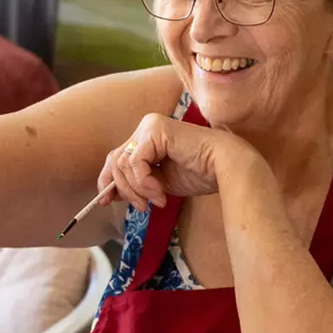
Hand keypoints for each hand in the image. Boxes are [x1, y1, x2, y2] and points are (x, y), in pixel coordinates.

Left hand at [98, 113, 257, 209]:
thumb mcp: (159, 182)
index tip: (106, 202)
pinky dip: (145, 182)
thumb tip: (109, 194)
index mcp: (146, 137)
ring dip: (138, 189)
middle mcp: (146, 127)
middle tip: (141, 206)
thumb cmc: (199, 174)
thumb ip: (136, 183)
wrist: (226, 168)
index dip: (107, 181)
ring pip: (123, 163)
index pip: (116, 158)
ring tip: (157, 200)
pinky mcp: (156, 129)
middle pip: (115, 161)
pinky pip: (136, 162)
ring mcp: (150, 126)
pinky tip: (161, 192)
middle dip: (124, 189)